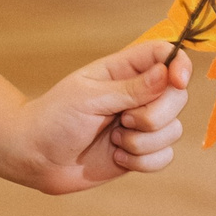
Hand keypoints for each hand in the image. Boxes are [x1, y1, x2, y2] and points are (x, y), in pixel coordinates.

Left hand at [9, 39, 192, 193]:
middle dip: (155, 116)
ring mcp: (140, 124)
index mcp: (123, 70)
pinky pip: (164, 156)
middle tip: (124, 121)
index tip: (177, 81)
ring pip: (173, 130)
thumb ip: (130, 89)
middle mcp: (137, 95)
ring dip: (143, 142)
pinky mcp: (140, 152)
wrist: (36, 157)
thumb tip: (167, 73)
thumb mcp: (89, 98)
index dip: (179, 64)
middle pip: (177, 97)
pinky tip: (115, 157)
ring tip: (111, 140)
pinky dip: (142, 161)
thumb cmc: (55, 118)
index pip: (164, 55)